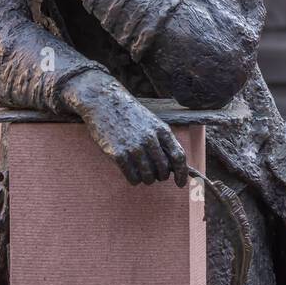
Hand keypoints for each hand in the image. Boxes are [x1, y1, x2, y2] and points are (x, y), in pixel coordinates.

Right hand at [61, 71, 187, 186]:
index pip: (178, 157)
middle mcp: (150, 139)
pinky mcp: (118, 154)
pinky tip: (131, 174)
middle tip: (154, 175)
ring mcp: (134, 147)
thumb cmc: (129, 113)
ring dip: (147, 179)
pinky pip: (132, 177)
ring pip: (148, 177)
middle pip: (163, 170)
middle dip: (160, 176)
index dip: (182, 173)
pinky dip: (134, 180)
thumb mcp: (151, 122)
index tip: (180, 184)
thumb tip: (173, 166)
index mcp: (161, 130)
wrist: (103, 101)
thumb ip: (162, 140)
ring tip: (142, 174)